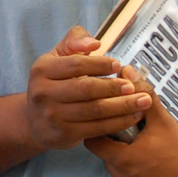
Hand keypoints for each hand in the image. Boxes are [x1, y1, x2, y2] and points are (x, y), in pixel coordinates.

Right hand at [23, 27, 151, 149]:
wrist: (35, 121)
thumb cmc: (53, 83)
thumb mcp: (57, 57)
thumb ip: (74, 41)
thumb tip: (94, 42)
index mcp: (43, 70)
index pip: (76, 64)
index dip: (100, 64)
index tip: (118, 65)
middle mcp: (44, 93)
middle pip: (86, 88)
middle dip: (114, 87)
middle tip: (133, 86)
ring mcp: (53, 116)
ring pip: (95, 110)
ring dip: (123, 106)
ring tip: (142, 101)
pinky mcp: (65, 135)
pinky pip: (97, 128)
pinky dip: (118, 122)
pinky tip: (133, 116)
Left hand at [84, 67, 177, 176]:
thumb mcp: (165, 123)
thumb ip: (144, 96)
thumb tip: (128, 72)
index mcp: (120, 159)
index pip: (93, 142)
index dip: (102, 131)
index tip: (117, 125)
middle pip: (108, 158)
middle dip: (120, 146)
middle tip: (142, 138)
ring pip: (121, 175)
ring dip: (131, 164)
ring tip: (154, 155)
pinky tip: (159, 172)